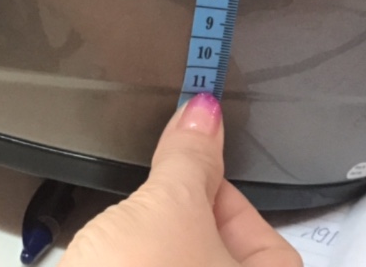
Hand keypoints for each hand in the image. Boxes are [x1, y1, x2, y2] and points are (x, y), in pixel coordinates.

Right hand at [59, 93, 302, 266]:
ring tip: (119, 242)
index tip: (186, 167)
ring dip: (147, 255)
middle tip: (151, 201)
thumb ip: (189, 158)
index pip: (262, 234)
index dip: (219, 193)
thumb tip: (203, 113)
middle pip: (215, 258)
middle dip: (180, 227)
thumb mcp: (168, 208)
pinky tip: (103, 263)